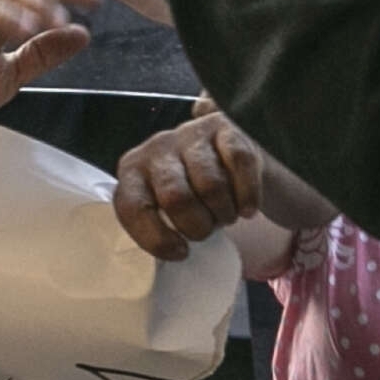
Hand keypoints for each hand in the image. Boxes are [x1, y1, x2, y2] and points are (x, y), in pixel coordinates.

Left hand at [114, 108, 266, 259]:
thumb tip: (173, 252)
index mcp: (132, 170)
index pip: (133, 208)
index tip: (180, 252)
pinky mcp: (224, 127)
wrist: (225, 158)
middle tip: (206, 229)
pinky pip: (239, 164)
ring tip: (225, 215)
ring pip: (210, 184)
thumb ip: (156, 227)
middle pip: (176, 198)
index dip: (157, 239)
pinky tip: (247, 208)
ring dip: (224, 212)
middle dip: (197, 226)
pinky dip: (248, 195)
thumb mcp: (164, 211)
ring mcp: (190, 133)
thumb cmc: (192, 194)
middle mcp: (157, 147)